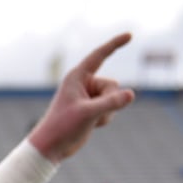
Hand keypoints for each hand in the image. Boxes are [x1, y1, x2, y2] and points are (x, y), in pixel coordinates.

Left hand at [28, 32, 134, 162]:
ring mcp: (90, 96)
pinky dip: (106, 118)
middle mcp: (84, 83)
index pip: (99, 55)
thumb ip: (111, 103)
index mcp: (77, 77)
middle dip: (108, 101)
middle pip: (113, 85)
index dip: (115, 44)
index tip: (129, 35)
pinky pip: (112, 108)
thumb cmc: (62, 128)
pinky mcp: (93, 108)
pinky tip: (91, 125)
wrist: (51, 148)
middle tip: (90, 114)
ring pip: (115, 97)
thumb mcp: (88, 114)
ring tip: (88, 121)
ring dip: (107, 112)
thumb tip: (132, 95)